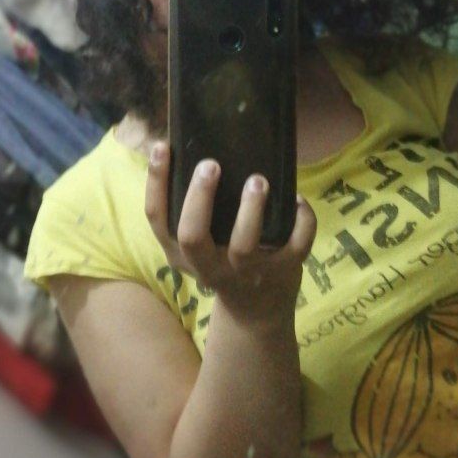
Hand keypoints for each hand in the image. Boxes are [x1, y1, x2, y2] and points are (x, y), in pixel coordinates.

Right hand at [144, 142, 316, 324]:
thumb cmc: (221, 260)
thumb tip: (192, 144)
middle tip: (210, 164)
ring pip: (243, 244)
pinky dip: (301, 221)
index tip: (163, 146)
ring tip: (258, 180)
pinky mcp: (281, 272)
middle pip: (192, 236)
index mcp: (181, 253)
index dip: (155, 182)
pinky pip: (295, 246)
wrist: (255, 312)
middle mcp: (208, 265)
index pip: (156, 219)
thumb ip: (193, 209)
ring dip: (250, 210)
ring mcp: (246, 271)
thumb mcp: (198, 244)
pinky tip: (298, 200)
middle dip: (199, 198)